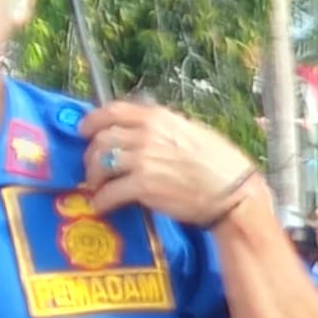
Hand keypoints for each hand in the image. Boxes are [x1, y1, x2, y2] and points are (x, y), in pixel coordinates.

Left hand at [69, 98, 263, 227]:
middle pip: (101, 139)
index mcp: (158, 118)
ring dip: (93, 178)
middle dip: (91, 155)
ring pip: (99, 164)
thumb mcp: (192, 133)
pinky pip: (109, 192)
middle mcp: (145, 134)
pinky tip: (102, 206)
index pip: (113, 111)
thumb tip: (144, 133)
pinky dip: (101, 201)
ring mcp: (142, 160)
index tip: (84, 131)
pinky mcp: (142, 186)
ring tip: (96, 188)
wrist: (233, 193)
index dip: (93, 121)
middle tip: (93, 169)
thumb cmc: (222, 164)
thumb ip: (164, 130)